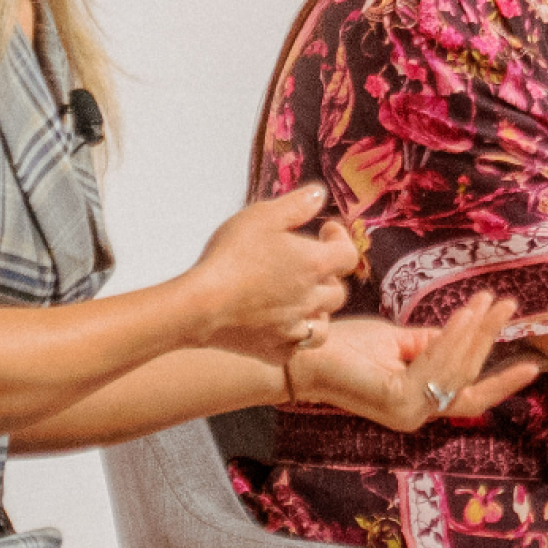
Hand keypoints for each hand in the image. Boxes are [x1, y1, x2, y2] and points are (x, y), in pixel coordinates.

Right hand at [178, 185, 356, 357]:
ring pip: (323, 325)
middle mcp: (312, 300)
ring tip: (298, 299)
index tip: (325, 232)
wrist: (199, 306)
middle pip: (337, 291)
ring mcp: (295, 329)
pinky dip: (294, 336)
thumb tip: (319, 195)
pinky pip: (296, 348)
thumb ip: (296, 205)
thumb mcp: (262, 216)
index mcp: (314, 265)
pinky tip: (279, 324)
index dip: (340, 240)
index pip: (348, 255)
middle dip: (327, 276)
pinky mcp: (275, 351)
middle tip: (306, 265)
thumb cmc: (230, 257)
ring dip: (316, 311)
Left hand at [287, 293, 542, 429]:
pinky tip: (464, 314)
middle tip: (509, 306)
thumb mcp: (398, 341)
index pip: (469, 396)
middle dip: (490, 340)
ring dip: (475, 333)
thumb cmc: (345, 345)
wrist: (303, 351)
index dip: (502, 381)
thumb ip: (431, 342)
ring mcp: (407, 413)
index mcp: (417, 404)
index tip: (533, 364)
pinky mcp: (397, 401)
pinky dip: (453, 338)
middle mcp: (416, 416)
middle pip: (469, 380)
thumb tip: (469, 328)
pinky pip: (436, 366)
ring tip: (488, 302)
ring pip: (456, 371)